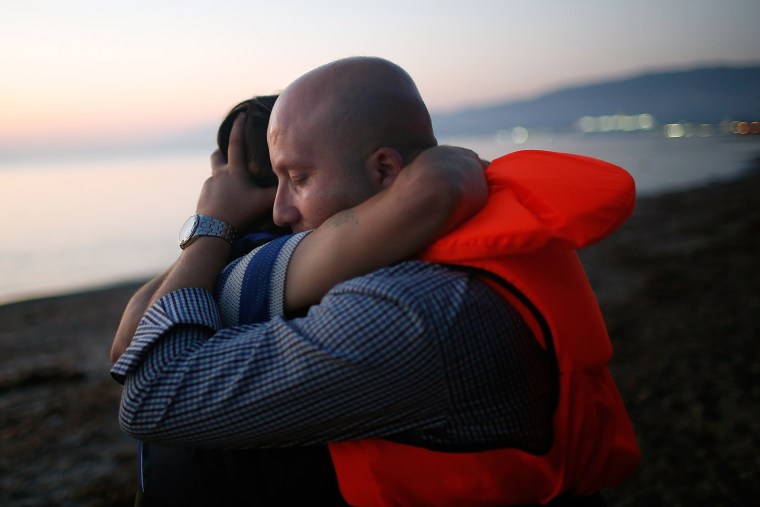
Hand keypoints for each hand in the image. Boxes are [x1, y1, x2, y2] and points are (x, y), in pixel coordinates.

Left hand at [197, 113, 275, 231]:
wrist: (213, 232)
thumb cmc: (240, 214)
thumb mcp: (264, 203)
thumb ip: (279, 194)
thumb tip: (297, 187)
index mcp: (234, 172)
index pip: (235, 144)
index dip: (237, 128)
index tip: (240, 115)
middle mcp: (218, 176)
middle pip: (216, 156)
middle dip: (221, 151)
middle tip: (227, 152)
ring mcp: (208, 187)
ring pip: (214, 176)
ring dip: (222, 177)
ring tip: (232, 188)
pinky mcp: (202, 199)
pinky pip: (211, 192)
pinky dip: (218, 194)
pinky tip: (225, 205)